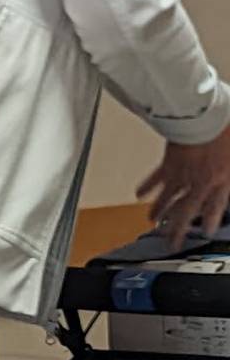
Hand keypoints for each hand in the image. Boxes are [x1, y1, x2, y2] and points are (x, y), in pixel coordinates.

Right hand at [136, 125, 229, 250]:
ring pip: (168, 200)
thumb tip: (228, 173)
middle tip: (171, 242)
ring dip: (159, 212)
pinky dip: (147, 188)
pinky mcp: (168, 164)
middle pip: (186, 212)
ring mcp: (182, 175)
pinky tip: (139, 194)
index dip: (209, 222)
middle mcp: (199, 182)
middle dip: (177, 229)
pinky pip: (155, 180)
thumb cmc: (224, 130)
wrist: (204, 117)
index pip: (214, 208)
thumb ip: (229, 169)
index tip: (205, 232)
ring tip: (152, 222)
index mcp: (221, 179)